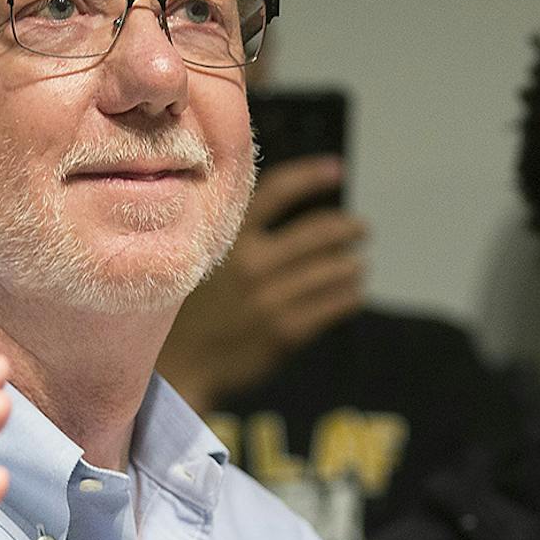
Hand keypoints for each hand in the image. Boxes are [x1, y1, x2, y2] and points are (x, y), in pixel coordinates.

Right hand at [157, 154, 365, 410]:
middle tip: (361, 229)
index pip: (278, 191)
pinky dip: (350, 296)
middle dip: (349, 227)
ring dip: (353, 265)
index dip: (312, 176)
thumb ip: (234, 238)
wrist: (178, 369)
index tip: (338, 170)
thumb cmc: (188, 313)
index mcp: (229, 239)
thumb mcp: (199, 261)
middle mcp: (252, 264)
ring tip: (357, 266)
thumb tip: (278, 218)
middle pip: (320, 232)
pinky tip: (353, 294)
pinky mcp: (285, 332)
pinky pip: (334, 305)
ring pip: (334, 270)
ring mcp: (271, 299)